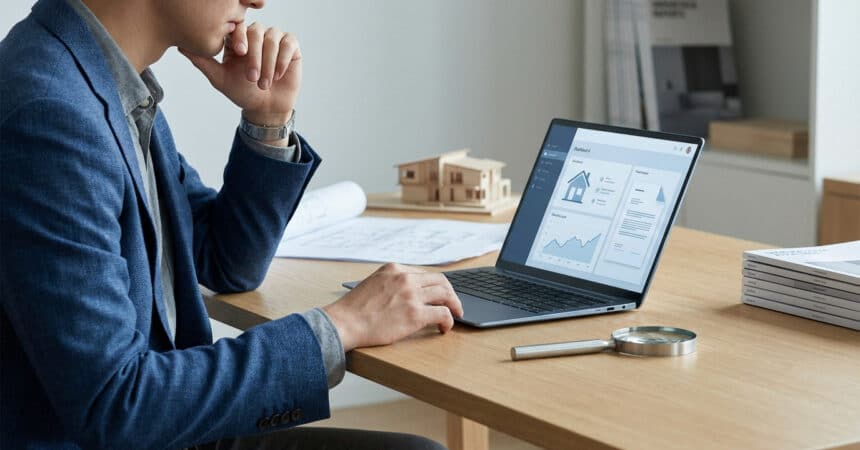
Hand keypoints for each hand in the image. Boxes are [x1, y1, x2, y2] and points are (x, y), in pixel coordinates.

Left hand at [180, 22, 300, 125]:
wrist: (265, 108)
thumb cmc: (242, 93)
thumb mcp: (219, 78)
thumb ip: (202, 61)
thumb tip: (181, 46)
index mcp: (238, 39)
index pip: (238, 27)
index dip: (239, 37)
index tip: (239, 53)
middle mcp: (256, 36)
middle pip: (256, 31)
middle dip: (254, 56)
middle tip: (252, 77)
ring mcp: (274, 39)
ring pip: (272, 38)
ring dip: (268, 62)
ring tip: (264, 83)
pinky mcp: (291, 46)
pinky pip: (288, 42)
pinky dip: (283, 59)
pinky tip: (278, 75)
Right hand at [323, 263, 463, 351]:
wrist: (344, 322)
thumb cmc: (354, 309)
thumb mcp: (373, 283)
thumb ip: (392, 283)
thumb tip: (407, 294)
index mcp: (394, 269)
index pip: (424, 274)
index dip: (436, 285)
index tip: (440, 294)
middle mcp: (405, 278)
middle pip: (440, 281)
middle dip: (451, 293)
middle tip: (455, 304)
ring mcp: (411, 295)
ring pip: (446, 295)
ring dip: (454, 305)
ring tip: (456, 315)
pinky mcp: (415, 314)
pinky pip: (443, 314)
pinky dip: (449, 320)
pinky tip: (445, 327)